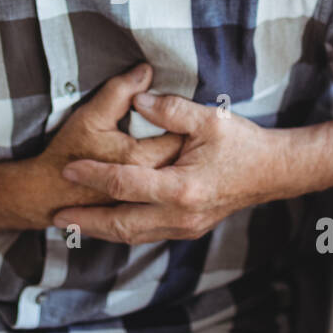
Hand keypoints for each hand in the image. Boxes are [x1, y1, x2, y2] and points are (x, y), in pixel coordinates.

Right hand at [19, 64, 183, 228]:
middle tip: (187, 124)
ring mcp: (150, 204)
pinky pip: (169, 194)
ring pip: (178, 177)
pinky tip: (168, 168)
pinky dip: (172, 181)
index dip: (182, 118)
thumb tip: (146, 71)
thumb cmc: (66, 153)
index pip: (178, 133)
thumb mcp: (90, 117)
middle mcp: (151, 188)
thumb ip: (119, 92)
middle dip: (189, 139)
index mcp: (142, 160)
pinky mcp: (146, 215)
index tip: (184, 107)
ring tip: (181, 146)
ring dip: (183, 161)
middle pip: (184, 156)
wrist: (46, 194)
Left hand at [51, 91, 283, 243]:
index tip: (67, 169)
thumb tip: (138, 97)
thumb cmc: (243, 143)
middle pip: (122, 224)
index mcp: (181, 188)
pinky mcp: (190, 229)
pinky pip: (148, 235)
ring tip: (75, 225)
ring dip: (102, 231)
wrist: (275, 172)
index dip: (92, 175)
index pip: (124, 183)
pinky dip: (125, 231)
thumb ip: (170, 109)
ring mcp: (186, 226)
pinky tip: (109, 224)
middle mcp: (181, 215)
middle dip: (88, 222)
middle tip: (57, 217)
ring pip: (134, 235)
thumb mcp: (209, 118)